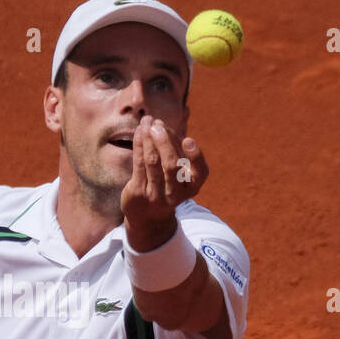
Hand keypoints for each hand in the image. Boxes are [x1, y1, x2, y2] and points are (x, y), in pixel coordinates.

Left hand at [120, 115, 209, 249]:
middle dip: (164, 141)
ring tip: (147, 122)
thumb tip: (159, 124)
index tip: (188, 139)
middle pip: (171, 165)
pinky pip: (138, 164)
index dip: (195, 156)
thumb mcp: (177, 172)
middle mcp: (176, 194)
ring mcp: (156, 195)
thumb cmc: (167, 185)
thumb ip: (173, 149)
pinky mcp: (139, 192)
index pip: (201, 172)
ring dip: (149, 138)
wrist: (148, 216)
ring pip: (152, 161)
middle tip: (158, 124)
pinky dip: (139, 144)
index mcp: (192, 187)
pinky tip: (140, 131)